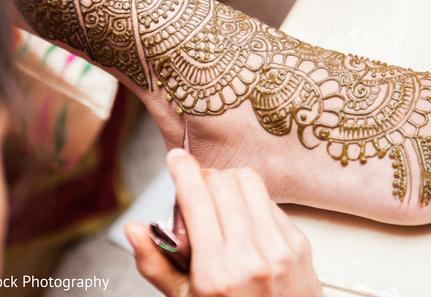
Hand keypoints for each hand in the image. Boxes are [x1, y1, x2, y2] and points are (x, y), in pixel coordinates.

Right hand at [124, 149, 322, 296]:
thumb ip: (154, 265)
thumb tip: (132, 229)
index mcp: (216, 273)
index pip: (196, 200)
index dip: (182, 170)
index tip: (176, 158)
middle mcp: (250, 258)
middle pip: (222, 183)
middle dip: (204, 177)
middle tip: (197, 190)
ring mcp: (279, 249)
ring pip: (249, 182)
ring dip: (229, 180)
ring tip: (220, 197)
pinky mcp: (298, 243)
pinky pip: (270, 200)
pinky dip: (252, 199)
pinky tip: (244, 217)